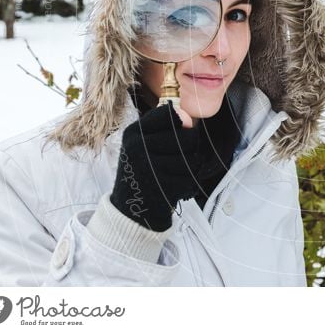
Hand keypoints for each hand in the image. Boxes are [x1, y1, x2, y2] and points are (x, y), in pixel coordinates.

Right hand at [110, 101, 206, 231]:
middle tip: (181, 158)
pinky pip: (191, 177)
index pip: (168, 113)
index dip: (181, 122)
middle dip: (192, 148)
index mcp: (133, 133)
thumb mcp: (143, 144)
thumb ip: (166, 128)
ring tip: (177, 173)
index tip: (178, 132)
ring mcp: (148, 167)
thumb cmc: (144, 171)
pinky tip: (176, 187)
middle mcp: (137, 147)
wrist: (131, 211)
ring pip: (193, 159)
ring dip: (192, 168)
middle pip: (188, 137)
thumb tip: (189, 120)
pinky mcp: (160, 187)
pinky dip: (189, 183)